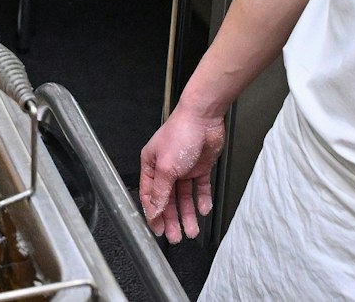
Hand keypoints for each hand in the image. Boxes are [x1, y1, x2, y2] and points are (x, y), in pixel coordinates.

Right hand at [139, 107, 226, 241]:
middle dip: (171, 219)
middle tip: (176, 237)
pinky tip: (203, 209)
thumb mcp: (166, 167)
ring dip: (187, 214)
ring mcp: (183, 168)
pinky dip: (202, 199)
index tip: (158, 230)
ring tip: (192, 230)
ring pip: (184, 197)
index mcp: (151, 165)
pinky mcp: (200, 167)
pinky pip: (200, 188)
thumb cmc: (180, 133)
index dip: (154, 214)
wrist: (204, 117)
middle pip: (167, 199)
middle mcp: (166, 168)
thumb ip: (160, 191)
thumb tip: (154, 210)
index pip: (150, 195)